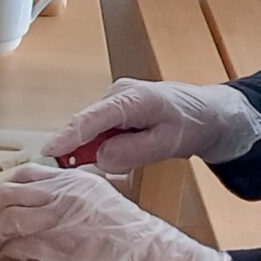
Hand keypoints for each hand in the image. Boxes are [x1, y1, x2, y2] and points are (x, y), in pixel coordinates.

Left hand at [0, 165, 233, 260]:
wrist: (154, 257)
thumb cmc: (128, 235)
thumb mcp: (98, 200)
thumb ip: (67, 198)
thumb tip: (33, 209)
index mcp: (74, 180)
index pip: (24, 172)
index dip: (0, 187)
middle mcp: (65, 195)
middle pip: (5, 193)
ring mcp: (63, 220)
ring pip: (7, 219)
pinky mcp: (62, 247)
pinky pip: (20, 246)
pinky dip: (9, 253)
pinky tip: (11, 258)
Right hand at [46, 78, 260, 172]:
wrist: (210, 113)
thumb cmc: (192, 123)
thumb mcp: (166, 144)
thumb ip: (130, 152)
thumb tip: (100, 158)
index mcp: (131, 98)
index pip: (90, 118)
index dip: (68, 136)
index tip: (49, 152)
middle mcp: (117, 94)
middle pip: (86, 126)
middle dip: (87, 149)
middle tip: (106, 166)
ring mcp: (114, 100)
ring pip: (93, 131)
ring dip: (103, 148)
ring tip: (138, 151)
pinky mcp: (116, 109)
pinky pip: (101, 132)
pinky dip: (109, 145)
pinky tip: (133, 147)